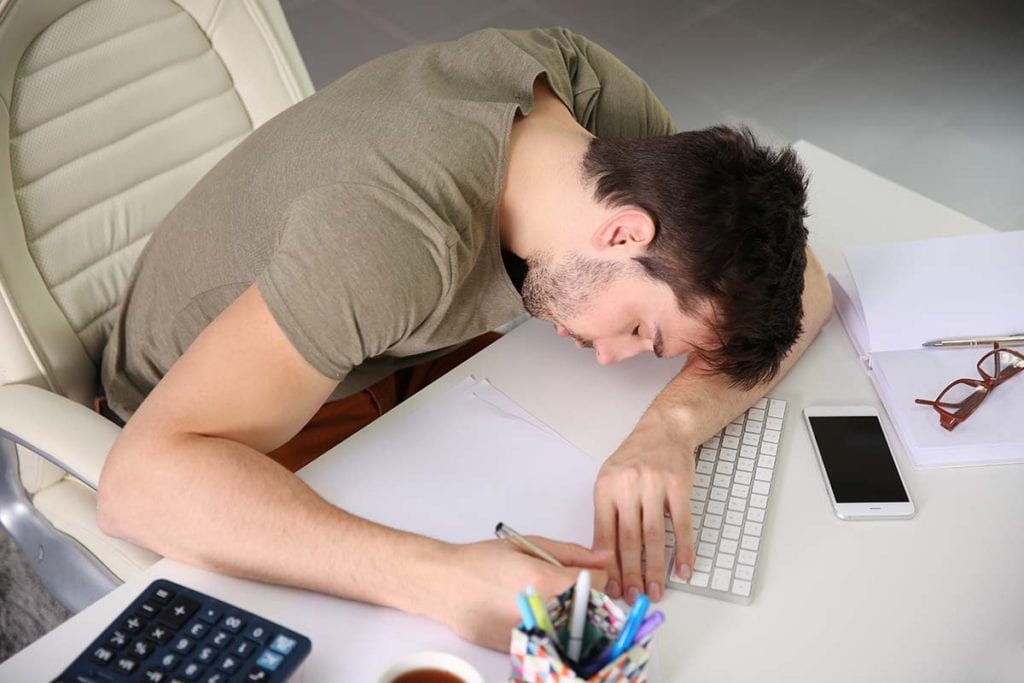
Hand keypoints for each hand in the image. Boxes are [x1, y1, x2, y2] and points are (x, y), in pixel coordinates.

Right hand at [433, 537, 608, 650]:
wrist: (444, 585)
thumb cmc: (482, 560)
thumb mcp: (529, 545)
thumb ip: (571, 553)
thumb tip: (605, 557)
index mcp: (548, 582)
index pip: (600, 584)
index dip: (596, 575)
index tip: (584, 572)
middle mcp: (544, 613)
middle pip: (590, 610)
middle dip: (584, 597)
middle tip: (561, 586)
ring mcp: (533, 635)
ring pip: (571, 629)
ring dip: (567, 616)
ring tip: (542, 600)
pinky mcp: (521, 649)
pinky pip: (550, 640)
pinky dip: (547, 629)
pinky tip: (527, 614)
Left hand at [592, 418, 696, 604]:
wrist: (664, 430)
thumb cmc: (634, 459)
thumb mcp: (610, 481)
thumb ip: (607, 515)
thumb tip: (604, 558)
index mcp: (605, 489)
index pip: (604, 535)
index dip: (608, 566)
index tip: (611, 588)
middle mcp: (627, 487)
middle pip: (629, 539)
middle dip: (631, 573)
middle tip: (634, 597)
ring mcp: (654, 485)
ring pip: (654, 535)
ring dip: (655, 568)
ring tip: (656, 589)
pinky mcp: (679, 486)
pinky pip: (681, 524)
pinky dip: (683, 549)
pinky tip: (683, 568)